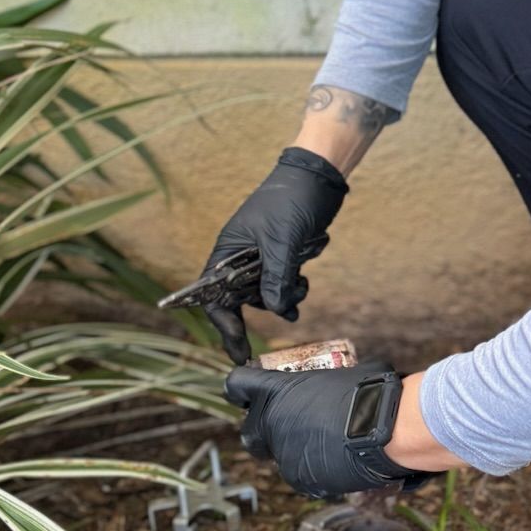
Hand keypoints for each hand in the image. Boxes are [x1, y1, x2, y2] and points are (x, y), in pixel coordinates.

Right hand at [199, 147, 348, 363]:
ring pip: (263, 296)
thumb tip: (274, 310)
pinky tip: (303, 284)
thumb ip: (276, 277)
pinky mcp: (282, 258)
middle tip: (252, 352)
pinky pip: (281, 286)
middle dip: (248, 322)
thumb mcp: (282, 241)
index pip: (212, 296)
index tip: (237, 347)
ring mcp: (261, 259)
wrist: (318, 178)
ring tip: (299, 289)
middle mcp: (239, 258)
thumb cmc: (291, 200)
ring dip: (281, 301)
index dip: (222, 324)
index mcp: (228, 251)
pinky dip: (292, 290)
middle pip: (235, 301)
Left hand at [225, 360, 424, 498]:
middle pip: (250, 431)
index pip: (237, 385)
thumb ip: (324, 383)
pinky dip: (315, 469)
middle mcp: (271, 425)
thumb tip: (337, 382)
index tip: (251, 391)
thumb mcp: (345, 373)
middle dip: (264, 429)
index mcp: (276, 392)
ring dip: (295, 449)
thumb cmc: (371, 394)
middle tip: (288, 424)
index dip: (243, 388)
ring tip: (325, 443)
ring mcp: (284, 455)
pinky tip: (337, 460)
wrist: (389, 431)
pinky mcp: (301, 480)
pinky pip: (302, 474)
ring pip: (279, 455)